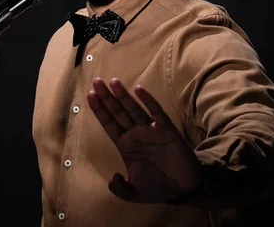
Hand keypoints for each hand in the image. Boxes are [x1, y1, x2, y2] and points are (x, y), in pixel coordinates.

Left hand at [87, 77, 202, 202]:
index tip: (90, 95)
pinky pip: (156, 112)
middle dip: (107, 97)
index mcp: (126, 145)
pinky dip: (148, 101)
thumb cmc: (158, 187)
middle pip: (118, 112)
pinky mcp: (166, 129)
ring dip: (123, 96)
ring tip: (113, 82)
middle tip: (96, 81)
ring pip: (133, 109)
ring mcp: (150, 130)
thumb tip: (113, 178)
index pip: (109, 124)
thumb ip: (121, 189)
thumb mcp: (135, 193)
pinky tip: (139, 89)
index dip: (100, 110)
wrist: (183, 188)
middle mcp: (136, 134)